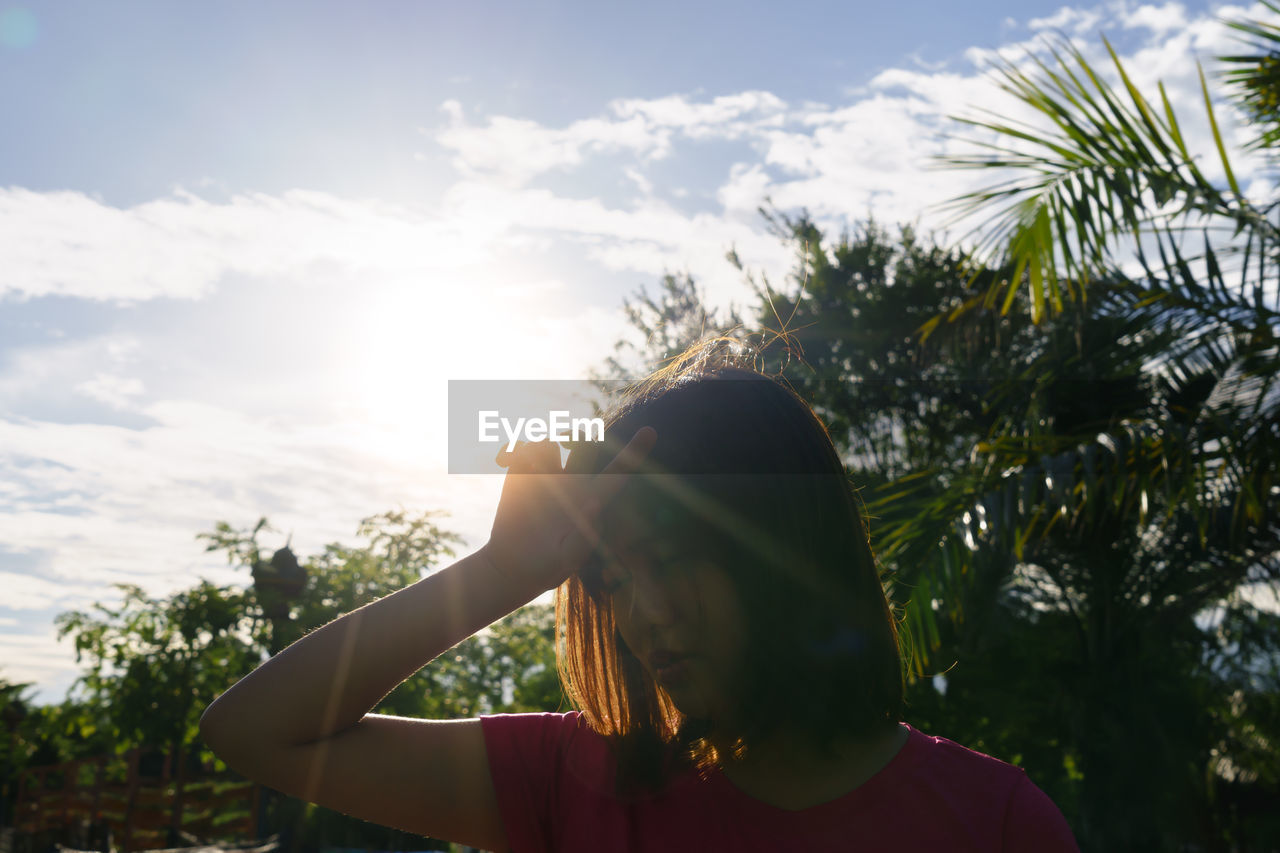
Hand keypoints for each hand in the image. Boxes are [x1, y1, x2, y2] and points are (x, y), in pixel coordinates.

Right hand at [482, 427, 656, 591]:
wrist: (512, 566)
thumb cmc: (546, 567)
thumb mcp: (566, 562)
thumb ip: (583, 539)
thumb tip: (595, 504)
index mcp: (593, 498)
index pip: (620, 472)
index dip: (636, 451)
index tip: (651, 431)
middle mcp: (573, 482)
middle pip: (584, 446)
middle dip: (577, 435)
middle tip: (566, 442)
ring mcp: (547, 477)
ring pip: (550, 443)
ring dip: (539, 448)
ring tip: (524, 467)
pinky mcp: (521, 476)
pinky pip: (521, 448)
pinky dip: (513, 449)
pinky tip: (503, 460)